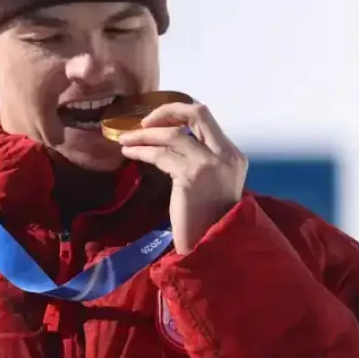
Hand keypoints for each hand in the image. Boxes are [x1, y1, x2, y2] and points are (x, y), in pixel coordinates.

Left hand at [118, 102, 247, 253]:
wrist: (211, 246)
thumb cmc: (208, 219)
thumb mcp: (213, 182)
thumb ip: (201, 159)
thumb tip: (170, 140)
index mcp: (232, 154)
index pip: (205, 118)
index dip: (178, 113)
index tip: (158, 121)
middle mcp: (225, 154)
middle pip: (196, 114)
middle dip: (165, 112)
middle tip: (142, 122)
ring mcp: (209, 164)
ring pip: (172, 135)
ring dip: (144, 134)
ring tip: (125, 139)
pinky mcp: (191, 176)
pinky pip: (160, 155)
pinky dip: (141, 150)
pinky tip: (129, 153)